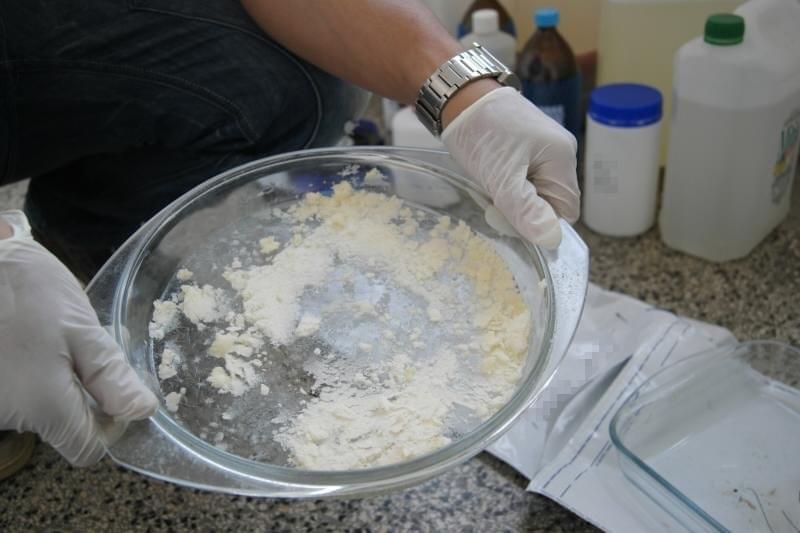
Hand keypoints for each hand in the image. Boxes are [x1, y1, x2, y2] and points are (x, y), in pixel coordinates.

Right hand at [0, 234, 156, 465]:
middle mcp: (11, 416)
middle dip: (83, 395)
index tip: (115, 391)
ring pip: (39, 408)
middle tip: (87, 348)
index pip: (86, 449)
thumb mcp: (83, 331)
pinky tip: (32, 339)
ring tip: (54, 337)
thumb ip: (112, 377)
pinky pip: (16, 391)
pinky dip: (31, 373)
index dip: (110, 426)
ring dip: (55, 380)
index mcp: (43, 408)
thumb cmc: (29, 292)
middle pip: (61, 426)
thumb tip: (142, 411)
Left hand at [442, 85, 579, 248]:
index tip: (511, 215)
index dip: (542, 220)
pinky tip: (490, 173)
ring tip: (489, 181)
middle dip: (523, 208)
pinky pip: (524, 176)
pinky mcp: (526, 145)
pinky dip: (507, 181)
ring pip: (534, 190)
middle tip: (493, 199)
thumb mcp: (502, 177)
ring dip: (511, 195)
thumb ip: (526, 210)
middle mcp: (560, 152)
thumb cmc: (482, 132)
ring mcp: (543, 147)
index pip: (566, 209)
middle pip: (550, 201)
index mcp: (562, 157)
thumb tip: (551, 241)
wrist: (459, 96)